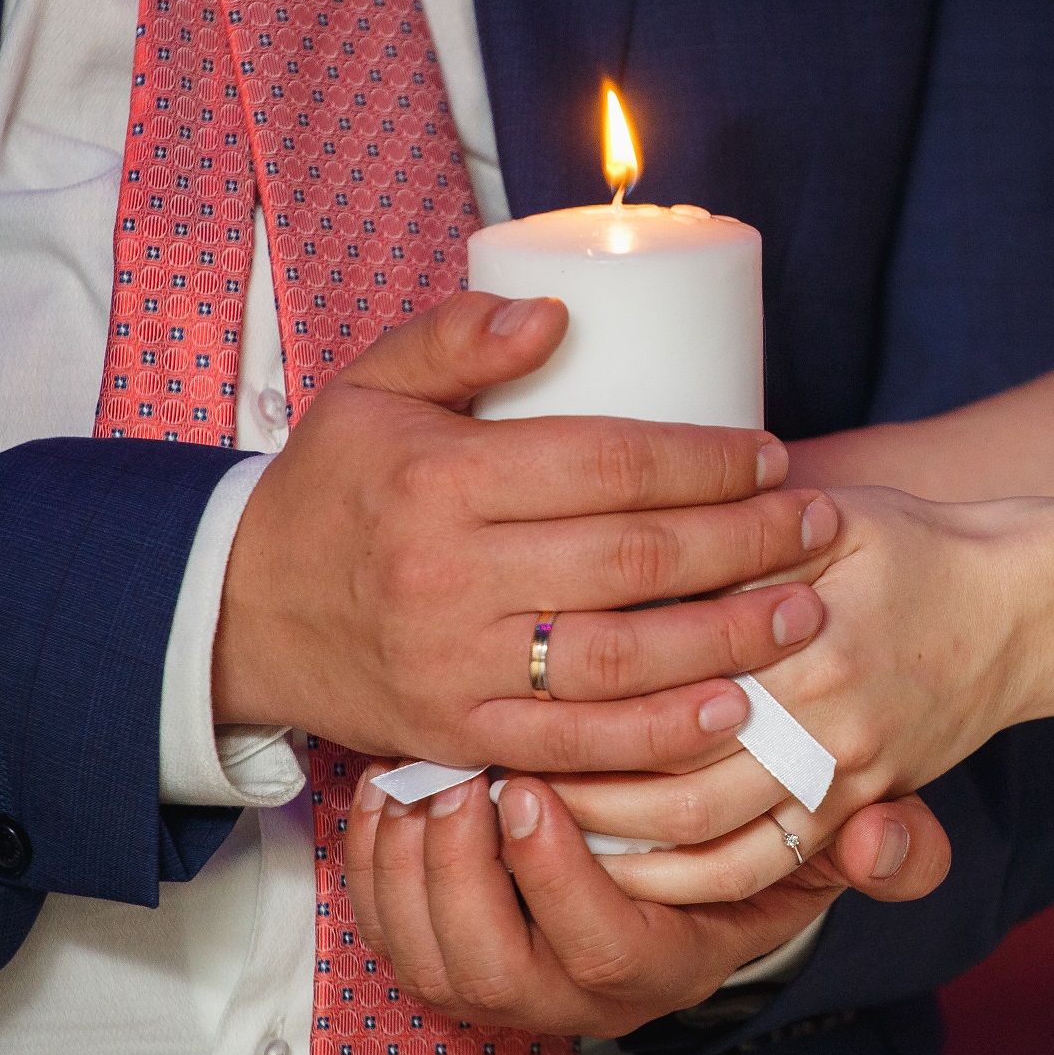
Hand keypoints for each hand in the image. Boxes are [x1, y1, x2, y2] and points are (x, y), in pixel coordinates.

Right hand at [213, 290, 836, 770]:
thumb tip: (558, 312)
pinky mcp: (460, 731)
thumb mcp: (370, 388)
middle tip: (818, 525)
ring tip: (804, 613)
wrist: (235, 612)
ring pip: (620, 659)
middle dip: (745, 543)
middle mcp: (451, 575)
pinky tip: (729, 710)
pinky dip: (659, 734)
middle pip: (633, 560)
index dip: (703, 462)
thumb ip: (457, 334)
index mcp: (441, 478)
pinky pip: (576, 742)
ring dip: (726, 640)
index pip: (605, 464)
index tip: (770, 457)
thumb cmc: (329, 490)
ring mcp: (456, 663)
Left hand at [341, 760, 952, 1036]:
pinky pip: (383, 930)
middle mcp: (574, 997)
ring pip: (427, 954)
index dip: (557, 877)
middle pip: (493, 966)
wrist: (679, 849)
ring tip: (420, 777)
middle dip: (463, 872)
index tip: (533, 788)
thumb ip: (887, 848)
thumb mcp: (829, 842)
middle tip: (457, 778)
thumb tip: (891, 839)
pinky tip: (383, 789)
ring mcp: (499, 988)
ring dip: (410, 867)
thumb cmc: (751, 832)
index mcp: (663, 969)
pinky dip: (370, 864)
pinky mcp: (440, 959)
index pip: (603, 949)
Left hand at [541, 485, 1044, 905]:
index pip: (666, 676)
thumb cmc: (908, 545)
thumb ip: (742, 540)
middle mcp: (822, 712)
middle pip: (671, 769)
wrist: (1019, 603)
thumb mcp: (831, 515)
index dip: (581, 694)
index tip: (510, 690)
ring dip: (616, 835)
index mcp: (802, 632)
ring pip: (706, 831)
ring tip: (537, 820)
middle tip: (497, 770)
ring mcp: (842, 769)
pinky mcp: (857, 804)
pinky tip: (622, 864)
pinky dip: (683, 877)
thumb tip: (641, 541)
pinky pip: (758, 864)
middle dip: (576, 780)